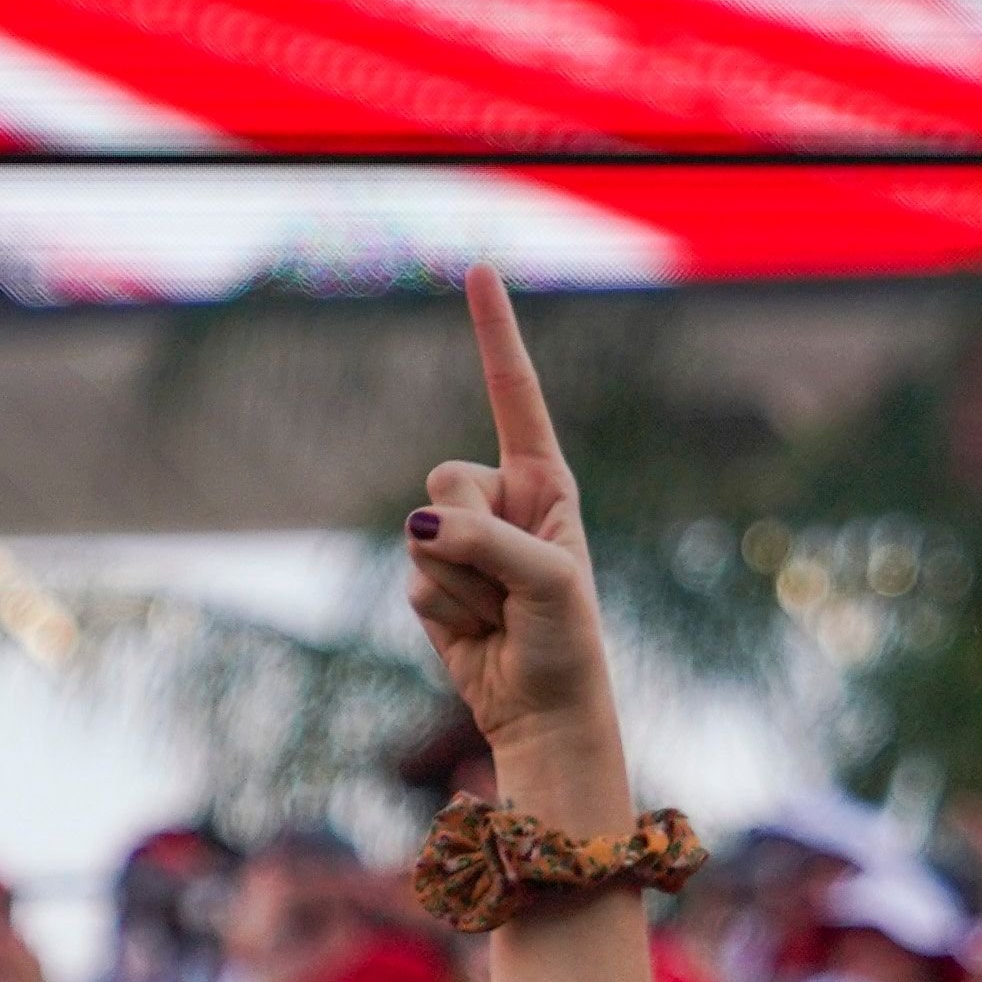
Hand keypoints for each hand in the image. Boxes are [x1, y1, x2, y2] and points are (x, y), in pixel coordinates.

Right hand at [397, 272, 620, 799]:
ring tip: (501, 614)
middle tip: (511, 586)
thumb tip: (419, 525)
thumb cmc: (567, 642)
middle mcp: (500, 501)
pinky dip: (444, 610)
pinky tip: (477, 629)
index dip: (495, 334)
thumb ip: (489, 543)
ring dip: (460, 585)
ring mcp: (462, 538)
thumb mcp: (548, 583)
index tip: (480, 270)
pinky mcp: (433, 578)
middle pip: (444, 477)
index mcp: (544, 483)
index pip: (515, 396)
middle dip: (471, 537)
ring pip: (420, 533)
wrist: (541, 711)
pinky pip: (414, 577)